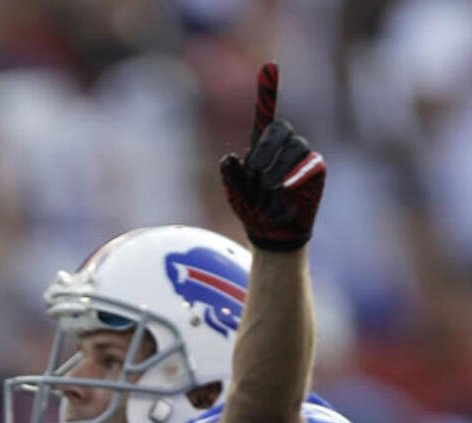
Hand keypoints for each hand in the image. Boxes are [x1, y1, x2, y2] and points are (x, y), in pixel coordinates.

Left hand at [219, 64, 325, 250]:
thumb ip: (230, 176)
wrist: (272, 235)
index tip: (269, 64)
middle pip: (280, 128)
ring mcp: (303, 156)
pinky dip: (294, 176)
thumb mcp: (235, 196)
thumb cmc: (253, 212)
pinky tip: (285, 190)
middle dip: (265, 149)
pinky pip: (308, 164)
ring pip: (293, 147)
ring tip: (269, 191)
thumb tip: (230, 157)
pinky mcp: (316, 169)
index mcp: (263, 147)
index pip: (266, 115)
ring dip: (276, 170)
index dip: (268, 91)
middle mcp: (285, 146)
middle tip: (257, 173)